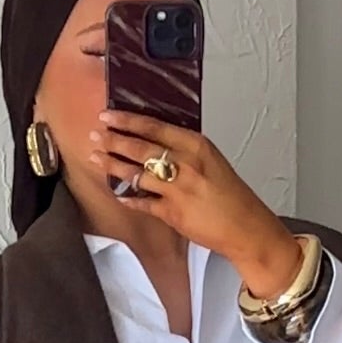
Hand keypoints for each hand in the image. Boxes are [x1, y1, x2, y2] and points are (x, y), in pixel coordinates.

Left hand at [88, 112, 303, 299]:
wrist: (246, 226)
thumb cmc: (231, 195)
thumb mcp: (211, 161)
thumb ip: (184, 150)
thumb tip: (153, 141)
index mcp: (196, 146)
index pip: (154, 127)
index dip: (127, 120)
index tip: (108, 115)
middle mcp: (185, 164)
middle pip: (141, 148)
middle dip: (114, 140)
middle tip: (96, 135)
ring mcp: (177, 190)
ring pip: (137, 174)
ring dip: (113, 165)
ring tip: (96, 157)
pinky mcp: (172, 214)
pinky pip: (142, 203)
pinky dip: (128, 198)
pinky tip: (117, 193)